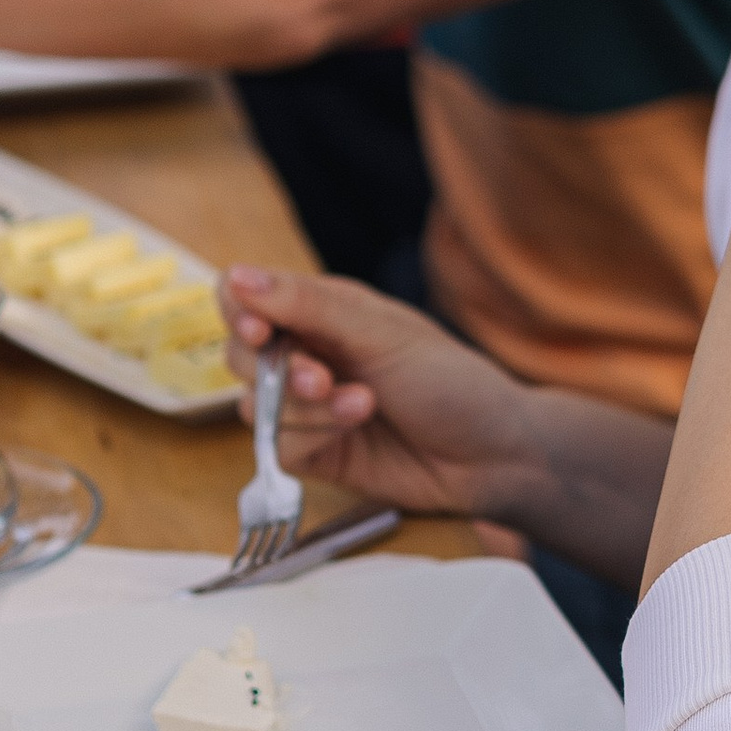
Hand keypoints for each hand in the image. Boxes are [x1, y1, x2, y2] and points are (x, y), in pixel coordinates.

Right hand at [218, 266, 558, 526]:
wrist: (494, 454)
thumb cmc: (450, 379)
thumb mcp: (381, 332)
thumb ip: (307, 306)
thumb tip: (237, 276)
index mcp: (321, 311)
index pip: (245, 297)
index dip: (238, 311)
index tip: (258, 330)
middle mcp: (309, 355)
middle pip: (239, 355)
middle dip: (274, 369)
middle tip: (319, 376)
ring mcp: (308, 408)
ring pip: (255, 406)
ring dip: (304, 407)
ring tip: (362, 403)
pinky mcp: (315, 454)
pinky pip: (279, 447)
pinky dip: (314, 436)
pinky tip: (358, 425)